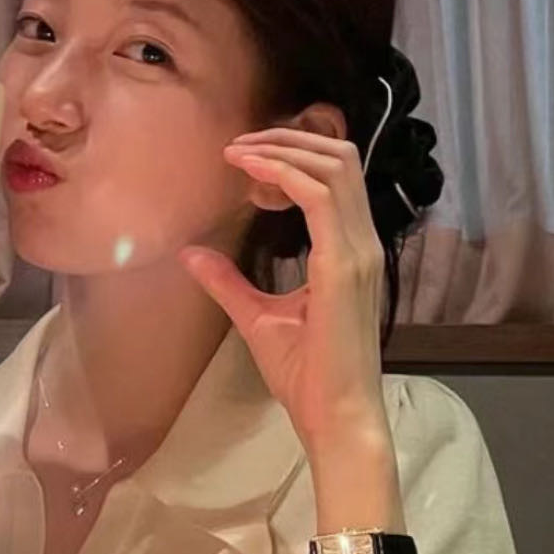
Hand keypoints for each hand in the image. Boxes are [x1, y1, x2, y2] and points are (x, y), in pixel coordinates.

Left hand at [181, 127, 390, 456]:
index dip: (292, 155)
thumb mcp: (257, 317)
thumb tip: (191, 254)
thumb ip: (228, 282)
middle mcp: (361, 243)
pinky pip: (319, 196)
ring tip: (239, 152)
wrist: (335, 415)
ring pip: (333, 167)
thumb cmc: (307, 375)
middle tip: (239, 144)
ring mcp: (357, 252)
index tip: (245, 161)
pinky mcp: (343, 266)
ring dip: (283, 148)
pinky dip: (283, 171)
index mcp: (349, 251)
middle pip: (339, 157)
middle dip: (288, 137)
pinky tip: (249, 171)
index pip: (335, 177)